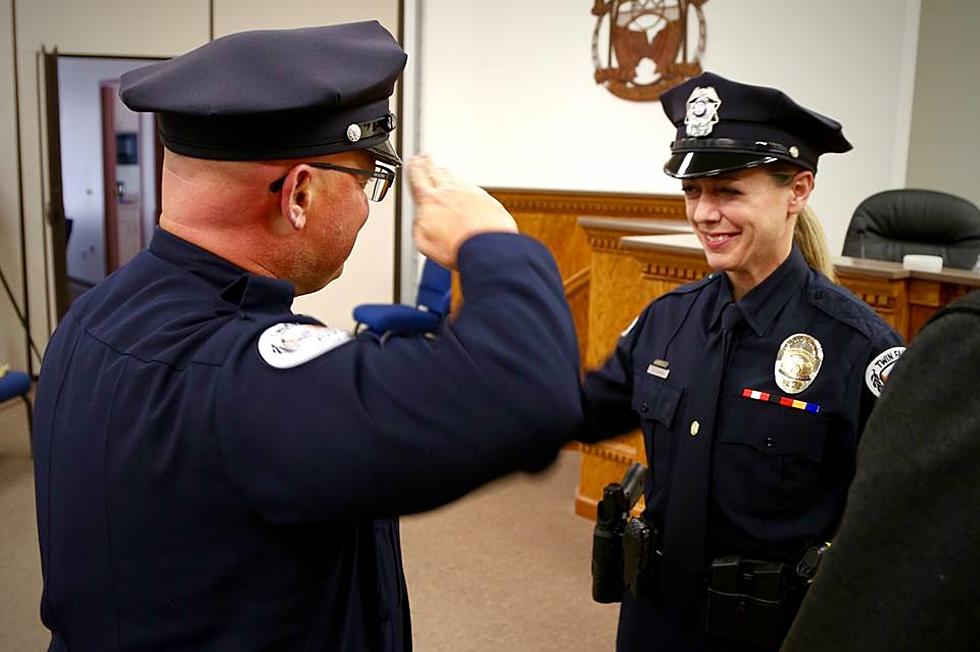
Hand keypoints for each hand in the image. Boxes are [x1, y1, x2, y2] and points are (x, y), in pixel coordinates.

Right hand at [408, 154, 516, 268]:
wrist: (487, 247)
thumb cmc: (457, 247)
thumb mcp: (423, 241)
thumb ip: (418, 225)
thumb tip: (420, 219)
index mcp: (430, 200)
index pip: (418, 178)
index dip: (414, 168)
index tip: (413, 161)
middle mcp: (449, 192)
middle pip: (436, 173)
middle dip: (429, 164)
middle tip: (426, 157)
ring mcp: (469, 193)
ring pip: (454, 178)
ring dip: (446, 174)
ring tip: (443, 170)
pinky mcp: (486, 199)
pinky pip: (472, 188)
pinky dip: (465, 186)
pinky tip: (466, 190)